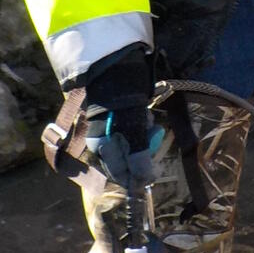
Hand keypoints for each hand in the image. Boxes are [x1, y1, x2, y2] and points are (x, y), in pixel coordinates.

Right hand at [81, 49, 160, 189]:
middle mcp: (102, 141)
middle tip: (153, 134)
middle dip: (144, 149)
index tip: (153, 176)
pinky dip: (142, 123)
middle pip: (129, 158)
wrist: (117, 70)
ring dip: (145, 133)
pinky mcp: (119, 116)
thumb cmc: (124, 106)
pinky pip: (135, 128)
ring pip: (135, 142)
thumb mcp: (134, 136)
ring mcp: (110, 128)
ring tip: (147, 117)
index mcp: (100, 149)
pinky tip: (144, 111)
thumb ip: (139, 160)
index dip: (136, 177)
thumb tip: (144, 182)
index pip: (119, 174)